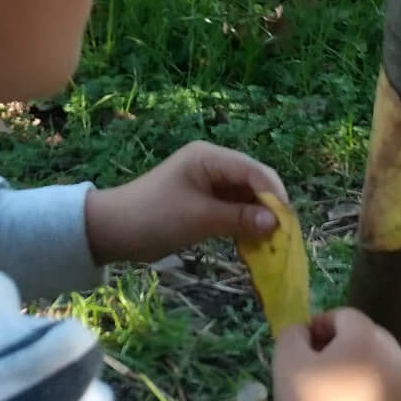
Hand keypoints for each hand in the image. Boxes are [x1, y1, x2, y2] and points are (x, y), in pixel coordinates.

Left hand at [84, 142, 288, 265]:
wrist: (112, 230)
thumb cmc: (154, 217)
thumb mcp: (200, 219)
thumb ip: (239, 218)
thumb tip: (276, 222)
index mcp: (210, 157)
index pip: (255, 170)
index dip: (274, 195)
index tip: (287, 224)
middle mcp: (213, 163)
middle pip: (254, 181)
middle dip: (270, 207)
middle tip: (283, 237)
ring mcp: (208, 181)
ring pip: (246, 197)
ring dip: (258, 218)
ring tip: (272, 243)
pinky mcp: (204, 199)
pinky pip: (233, 208)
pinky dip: (243, 223)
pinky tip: (254, 242)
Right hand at [272, 306, 400, 400]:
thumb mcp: (287, 361)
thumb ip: (293, 334)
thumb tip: (304, 332)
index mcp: (367, 338)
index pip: (343, 315)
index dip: (318, 326)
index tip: (301, 349)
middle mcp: (395, 356)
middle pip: (365, 336)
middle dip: (340, 344)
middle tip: (315, 368)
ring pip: (377, 362)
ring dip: (355, 366)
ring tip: (331, 391)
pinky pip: (384, 388)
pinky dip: (367, 390)